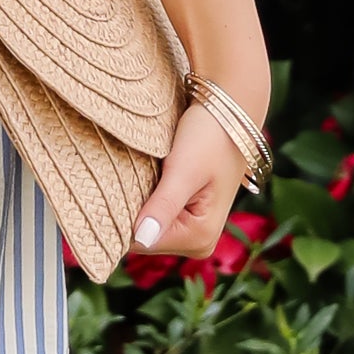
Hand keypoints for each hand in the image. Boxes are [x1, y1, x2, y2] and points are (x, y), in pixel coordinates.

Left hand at [131, 98, 249, 263]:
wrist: (230, 111)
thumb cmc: (211, 135)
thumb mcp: (184, 169)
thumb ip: (164, 206)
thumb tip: (142, 238)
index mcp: (200, 238)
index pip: (139, 241)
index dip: (124, 215)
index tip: (123, 185)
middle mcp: (198, 242)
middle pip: (141, 236)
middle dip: (132, 208)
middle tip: (136, 174)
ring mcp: (193, 231)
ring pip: (144, 225)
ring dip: (137, 201)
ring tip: (146, 172)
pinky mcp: (187, 216)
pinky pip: (152, 214)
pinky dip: (145, 196)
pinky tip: (149, 176)